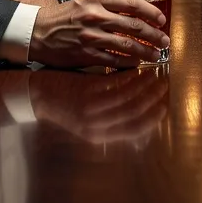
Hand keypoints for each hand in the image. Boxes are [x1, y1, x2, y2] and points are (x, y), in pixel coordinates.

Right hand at [29, 0, 169, 68]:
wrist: (36, 32)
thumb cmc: (64, 16)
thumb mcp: (85, 1)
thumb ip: (108, 3)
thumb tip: (135, 8)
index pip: (132, 3)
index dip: (150, 12)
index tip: (161, 19)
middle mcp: (95, 16)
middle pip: (134, 25)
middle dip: (154, 34)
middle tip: (165, 40)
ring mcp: (91, 36)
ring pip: (127, 44)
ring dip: (146, 51)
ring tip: (156, 54)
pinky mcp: (86, 54)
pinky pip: (114, 60)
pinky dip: (129, 62)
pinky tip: (137, 63)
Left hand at [31, 66, 168, 145]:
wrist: (36, 96)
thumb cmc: (64, 108)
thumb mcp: (87, 123)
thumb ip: (110, 122)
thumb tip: (137, 116)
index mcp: (99, 135)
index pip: (135, 129)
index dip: (153, 117)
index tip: (165, 105)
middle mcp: (96, 124)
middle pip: (135, 112)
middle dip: (154, 98)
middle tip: (165, 86)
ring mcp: (91, 107)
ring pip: (127, 96)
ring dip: (145, 84)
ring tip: (156, 74)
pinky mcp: (85, 89)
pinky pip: (115, 82)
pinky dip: (130, 75)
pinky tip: (137, 67)